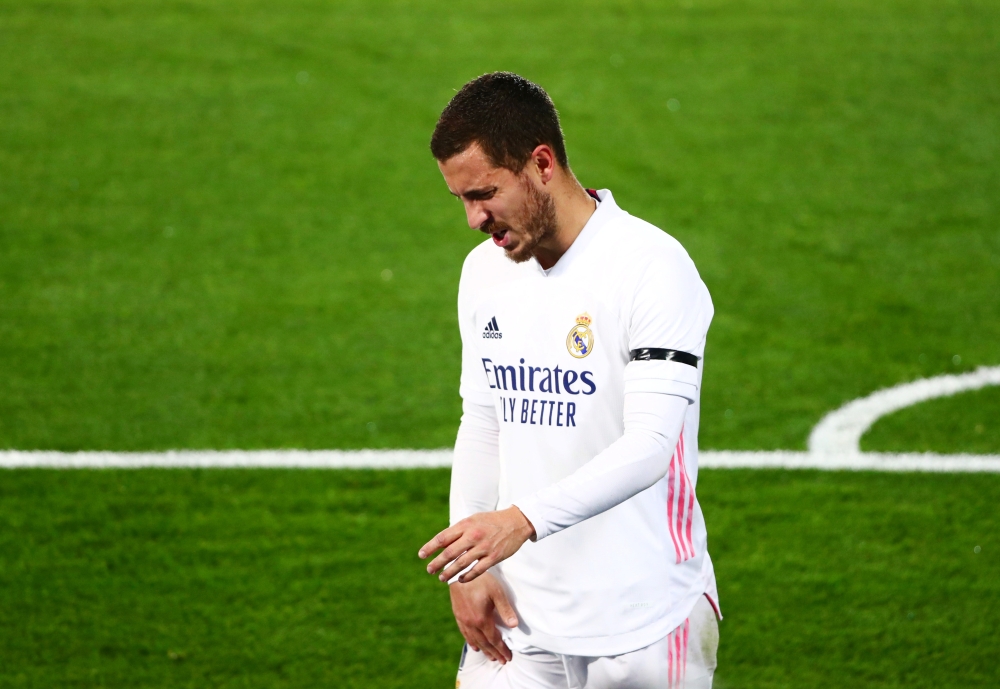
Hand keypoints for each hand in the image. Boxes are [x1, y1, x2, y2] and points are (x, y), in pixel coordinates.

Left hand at [418, 506, 535, 583]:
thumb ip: (459, 531)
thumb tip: (442, 544)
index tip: (421, 555)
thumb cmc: (491, 521)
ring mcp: (484, 547)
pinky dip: (467, 577)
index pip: (443, 537)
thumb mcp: (473, 520)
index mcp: (466, 524)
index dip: (430, 547)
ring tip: (442, 578)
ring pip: (462, 563)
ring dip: (449, 572)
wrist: (516, 522)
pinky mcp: (494, 557)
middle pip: (449, 553)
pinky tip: (461, 580)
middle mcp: (473, 535)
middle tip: (429, 570)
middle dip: (437, 563)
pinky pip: (477, 570)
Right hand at [450, 572, 517, 663]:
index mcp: (482, 619)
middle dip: (494, 653)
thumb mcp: (497, 592)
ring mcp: (463, 620)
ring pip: (474, 640)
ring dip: (484, 650)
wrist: (460, 572)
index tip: (508, 657)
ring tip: (490, 657)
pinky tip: (474, 646)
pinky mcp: (458, 615)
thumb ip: (505, 610)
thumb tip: (514, 625)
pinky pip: (464, 633)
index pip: (494, 639)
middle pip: (485, 643)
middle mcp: (471, 623)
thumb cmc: (481, 580)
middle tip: (502, 661)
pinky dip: (470, 642)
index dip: (502, 649)